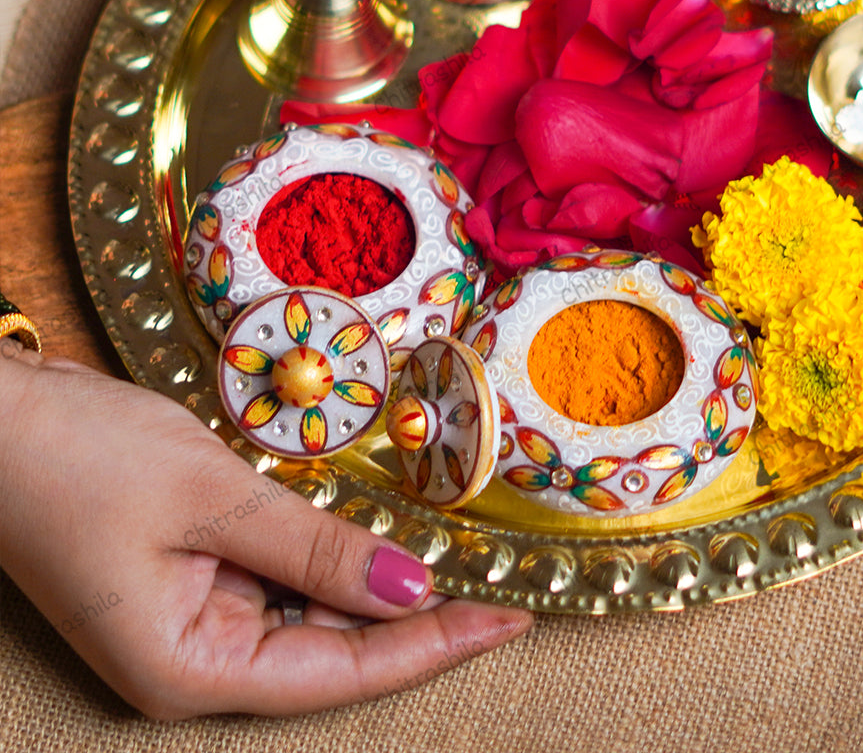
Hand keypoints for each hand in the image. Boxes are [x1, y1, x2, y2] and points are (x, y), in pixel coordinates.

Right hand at [0, 342, 530, 718]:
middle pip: (336, 650)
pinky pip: (284, 576)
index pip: (346, 673)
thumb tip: (413, 587)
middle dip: (417, 613)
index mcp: (193, 669)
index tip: (511, 619)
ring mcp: (196, 617)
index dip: (435, 646)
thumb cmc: (79, 460)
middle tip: (503, 578)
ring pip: (315, 614)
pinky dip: (334, 555)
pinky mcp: (196, 574)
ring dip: (378, 580)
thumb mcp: (213, 499)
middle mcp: (198, 660)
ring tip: (462, 552)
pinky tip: (381, 530)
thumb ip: (317, 549)